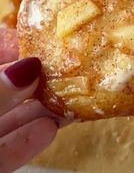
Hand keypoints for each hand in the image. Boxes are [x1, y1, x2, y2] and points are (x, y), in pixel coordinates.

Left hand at [0, 28, 58, 172]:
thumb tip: (30, 68)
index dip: (12, 44)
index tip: (41, 42)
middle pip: (6, 85)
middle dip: (33, 79)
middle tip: (64, 71)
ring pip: (8, 117)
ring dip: (37, 110)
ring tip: (68, 99)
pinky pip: (3, 150)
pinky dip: (25, 141)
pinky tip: (49, 129)